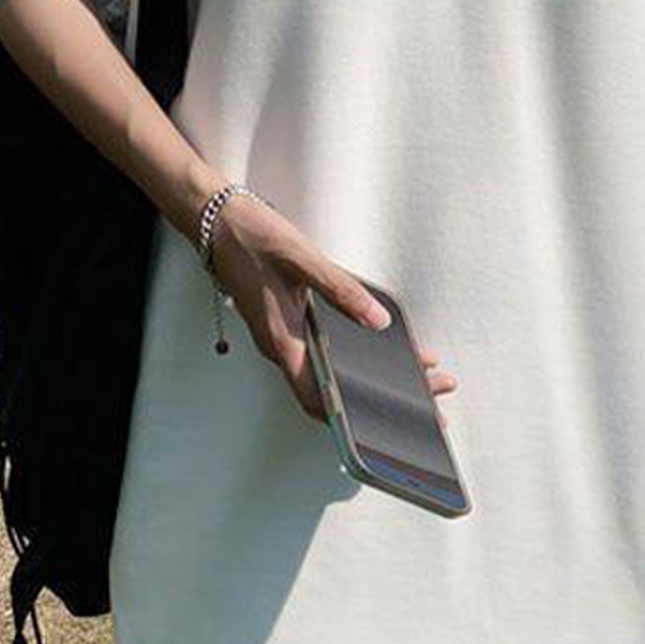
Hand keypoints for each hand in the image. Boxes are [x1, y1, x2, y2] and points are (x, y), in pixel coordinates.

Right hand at [206, 194, 458, 422]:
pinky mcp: (287, 322)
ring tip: (418, 370)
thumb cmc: (249, 238)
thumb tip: (378, 320)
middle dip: (381, 398)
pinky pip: (325, 350)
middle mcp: (282, 347)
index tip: (393, 424)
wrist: (215, 219)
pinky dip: (357, 353)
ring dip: (371, 375)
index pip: (319, 400)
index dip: (355, 420)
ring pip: (331, 371)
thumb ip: (341, 290)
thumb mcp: (301, 260)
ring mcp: (284, 336)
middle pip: (333, 391)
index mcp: (281, 342)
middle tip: (429, 396)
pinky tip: (381, 343)